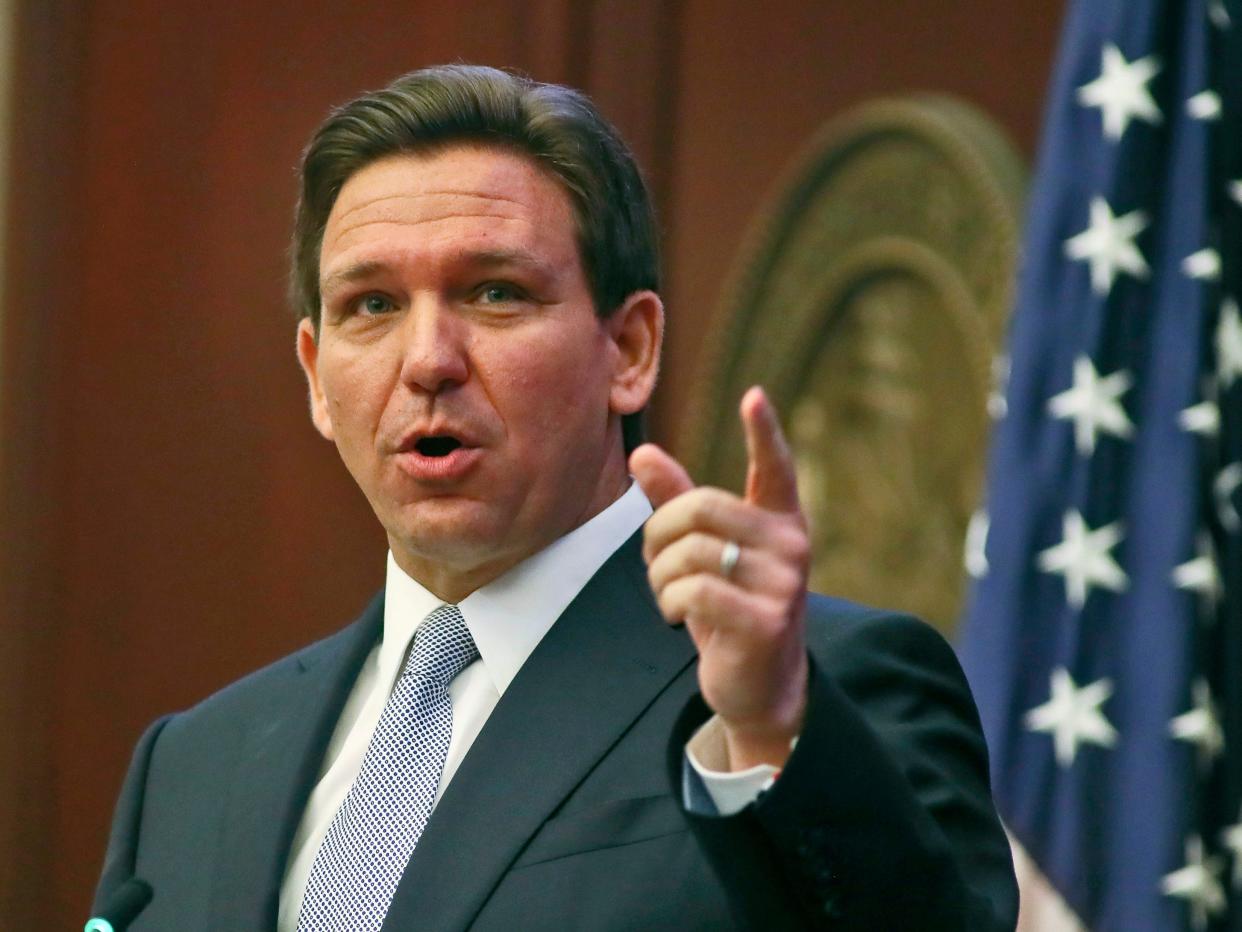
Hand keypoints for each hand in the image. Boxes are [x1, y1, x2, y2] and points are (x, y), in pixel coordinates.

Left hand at [630, 386, 809, 770]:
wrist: (760, 689)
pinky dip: (669, 603)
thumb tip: (641, 454)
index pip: (775, 469)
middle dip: (659, 534)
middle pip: (701, 507)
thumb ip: (677, 504)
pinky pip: (693, 591)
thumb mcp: (703, 555)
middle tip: (656, 564)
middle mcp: (790, 547)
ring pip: (690, 551)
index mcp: (780, 523)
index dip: (764, 432)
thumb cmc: (729, 610)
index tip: (753, 396)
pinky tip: (678, 618)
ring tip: (670, 595)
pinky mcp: (767, 622)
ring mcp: (784, 585)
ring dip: (661, 576)